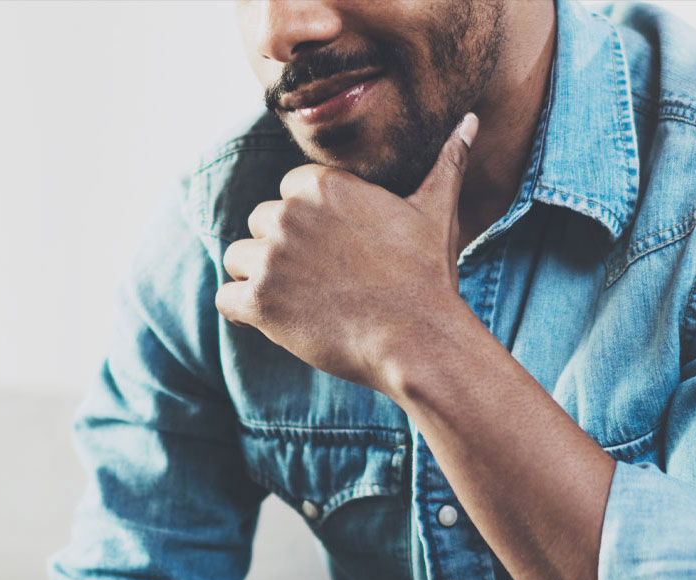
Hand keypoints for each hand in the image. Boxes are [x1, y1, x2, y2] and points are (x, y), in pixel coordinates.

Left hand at [215, 114, 478, 396]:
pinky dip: (245, 313)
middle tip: (323, 284)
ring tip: (303, 305)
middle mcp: (289, 213)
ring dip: (262, 283)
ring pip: (239, 260)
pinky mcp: (259, 300)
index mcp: (322, 185)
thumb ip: (445, 163)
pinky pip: (225, 299)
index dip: (308, 228)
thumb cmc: (427, 278)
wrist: (418, 340)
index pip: (287, 194)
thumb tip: (470, 122)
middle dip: (282, 253)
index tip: (335, 254)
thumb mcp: (436, 212)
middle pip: (260, 226)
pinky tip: (280, 323)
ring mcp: (271, 257)